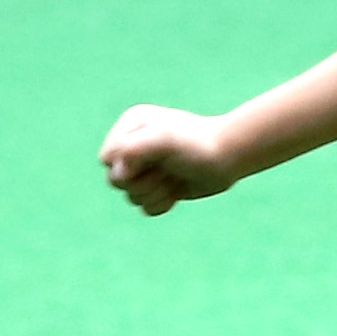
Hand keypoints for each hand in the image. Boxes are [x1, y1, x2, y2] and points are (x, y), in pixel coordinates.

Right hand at [100, 105, 237, 212]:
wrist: (229, 157)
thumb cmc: (197, 144)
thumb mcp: (165, 138)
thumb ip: (133, 149)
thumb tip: (116, 174)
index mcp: (130, 127)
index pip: (107, 158)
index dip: (127, 166)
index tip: (153, 159)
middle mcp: (133, 147)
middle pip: (116, 182)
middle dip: (145, 181)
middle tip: (169, 169)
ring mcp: (145, 169)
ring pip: (132, 198)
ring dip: (158, 192)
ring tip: (177, 177)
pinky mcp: (157, 188)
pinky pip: (146, 208)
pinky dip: (164, 203)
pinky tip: (178, 189)